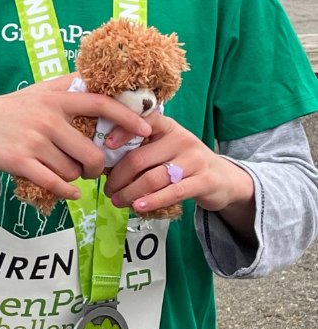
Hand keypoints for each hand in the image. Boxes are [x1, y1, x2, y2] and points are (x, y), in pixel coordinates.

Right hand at [0, 76, 152, 201]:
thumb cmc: (12, 108)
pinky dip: (67, 192)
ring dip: (74, 178)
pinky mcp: (21, 162)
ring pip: (73, 172)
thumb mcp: (40, 90)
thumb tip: (101, 78)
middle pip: (92, 154)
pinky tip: (69, 192)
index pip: (101, 104)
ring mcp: (34, 142)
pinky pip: (55, 184)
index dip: (128, 118)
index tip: (147, 130)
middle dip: (96, 168)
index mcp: (57, 99)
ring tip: (64, 171)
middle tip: (90, 169)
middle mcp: (48, 119)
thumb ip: (69, 84)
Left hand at [103, 113, 253, 216]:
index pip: (143, 122)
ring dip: (130, 192)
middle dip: (118, 176)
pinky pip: (173, 192)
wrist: (225, 179)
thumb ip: (142, 148)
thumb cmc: (184, 162)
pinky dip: (152, 200)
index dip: (122, 132)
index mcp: (168, 126)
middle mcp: (181, 139)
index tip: (105, 146)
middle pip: (140, 158)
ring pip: (153, 178)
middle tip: (108, 190)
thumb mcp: (165, 148)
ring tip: (118, 201)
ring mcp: (195, 160)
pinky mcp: (205, 181)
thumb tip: (104, 160)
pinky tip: (138, 206)